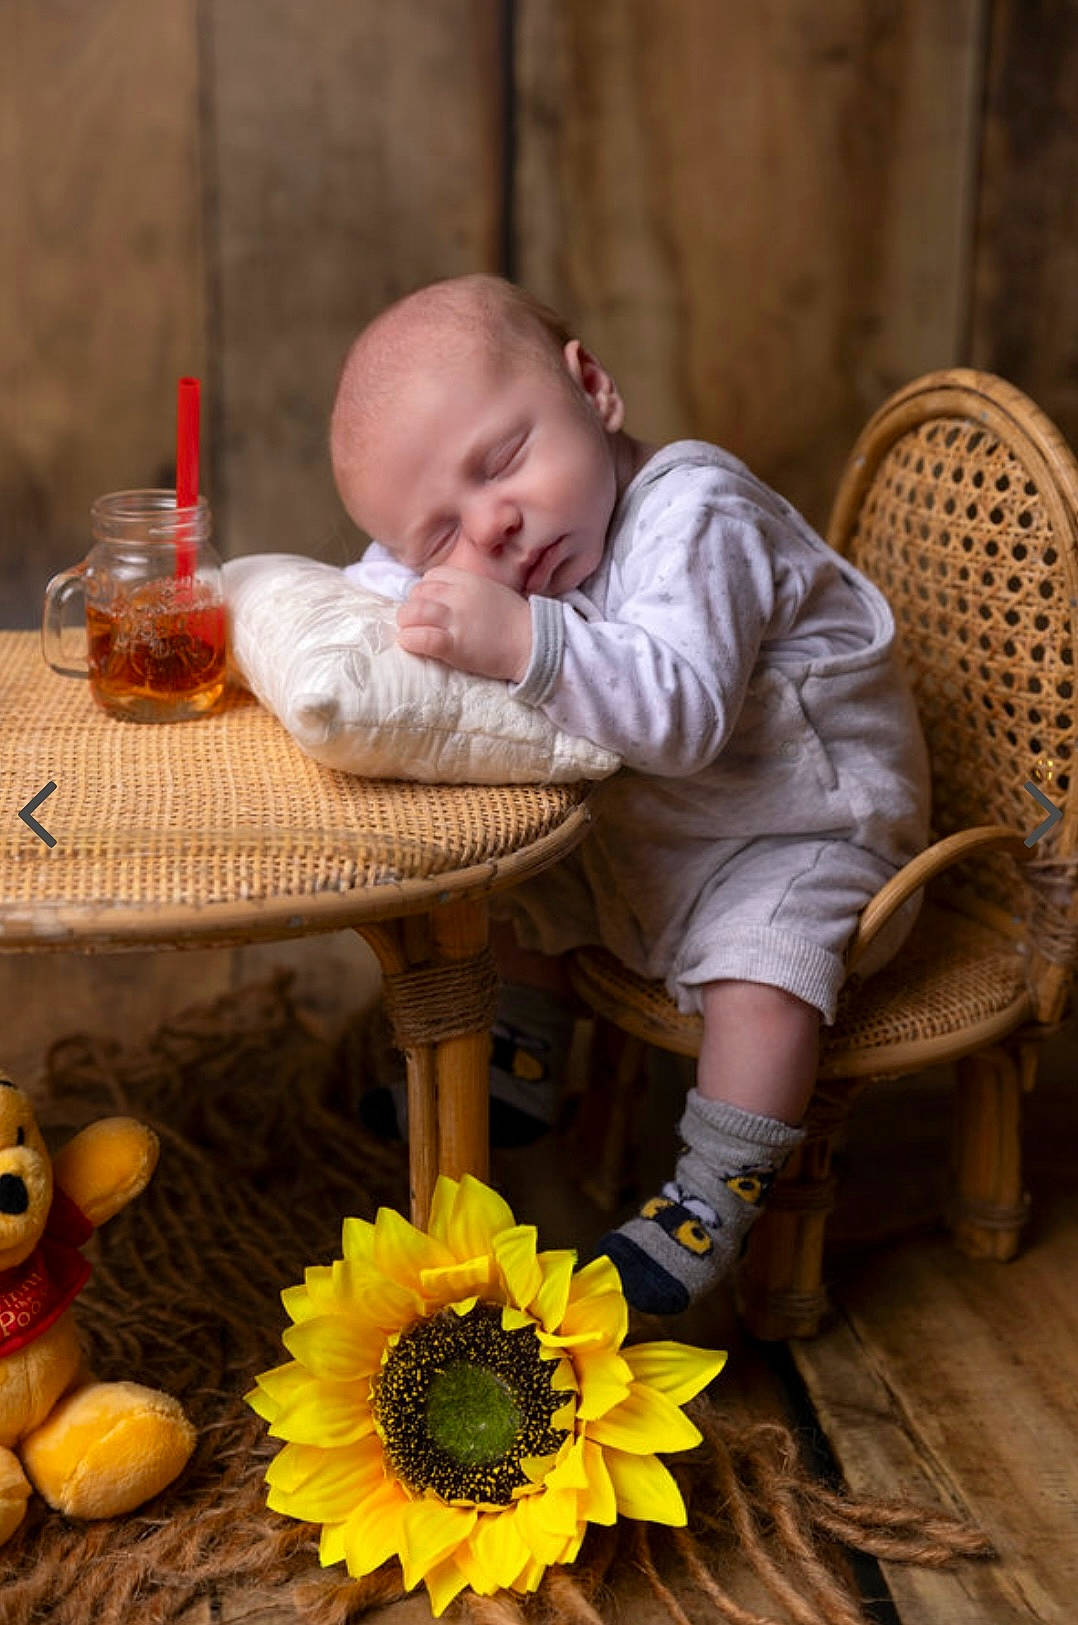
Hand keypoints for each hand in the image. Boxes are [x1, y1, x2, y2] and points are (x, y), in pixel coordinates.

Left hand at [396, 567, 532, 681]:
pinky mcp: (455, 644)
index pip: (430, 578)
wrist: (533, 643)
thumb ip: (465, 590)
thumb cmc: (513, 621)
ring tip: (412, 634)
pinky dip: (410, 640)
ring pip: (412, 612)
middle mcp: (459, 595)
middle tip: (420, 624)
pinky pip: (422, 638)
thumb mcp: (489, 591)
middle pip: (417, 594)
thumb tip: (441, 601)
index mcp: (468, 579)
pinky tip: (410, 644)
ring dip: (407, 624)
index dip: (426, 593)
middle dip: (413, 608)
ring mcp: (456, 619)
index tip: (431, 607)